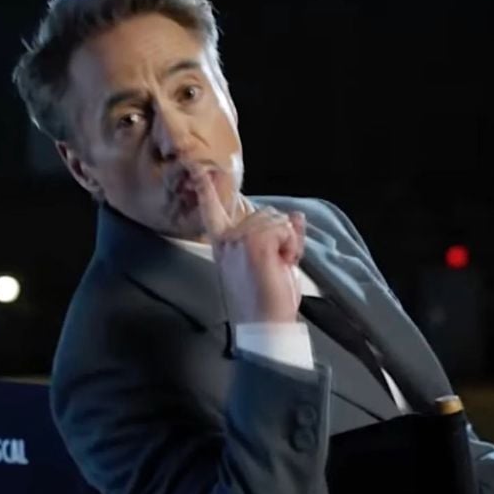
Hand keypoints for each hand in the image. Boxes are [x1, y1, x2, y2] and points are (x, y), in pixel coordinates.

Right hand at [195, 173, 305, 323]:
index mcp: (223, 243)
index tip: (198, 169)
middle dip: (281, 235)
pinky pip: (284, 228)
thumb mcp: (272, 261)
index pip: (213, 210)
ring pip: (278, 220)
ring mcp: (239, 240)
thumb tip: (296, 215)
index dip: (207, 188)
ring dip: (287, 241)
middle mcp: (227, 239)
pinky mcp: (255, 243)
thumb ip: (279, 236)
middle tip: (277, 263)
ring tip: (279, 266)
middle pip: (266, 213)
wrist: (265, 323)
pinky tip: (282, 263)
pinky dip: (291, 245)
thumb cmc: (267, 298)